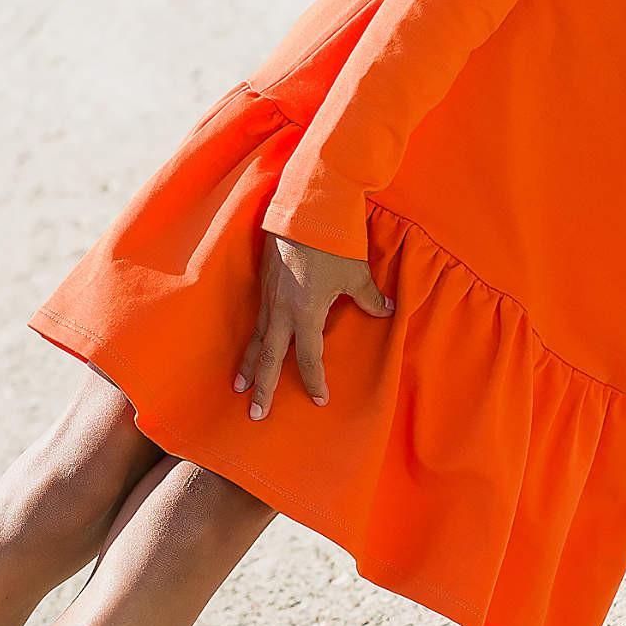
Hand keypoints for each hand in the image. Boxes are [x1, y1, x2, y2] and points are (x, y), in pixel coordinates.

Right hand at [233, 230, 393, 419]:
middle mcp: (281, 311)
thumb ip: (368, 297)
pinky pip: (256, 322)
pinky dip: (251, 341)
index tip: (319, 400)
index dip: (314, 381)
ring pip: (257, 341)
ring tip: (239, 387)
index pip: (308, 358)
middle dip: (263, 388)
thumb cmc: (331, 243)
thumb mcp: (355, 273)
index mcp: (306, 313)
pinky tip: (249, 351)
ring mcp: (268, 299)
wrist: (302, 210)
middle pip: (269, 358)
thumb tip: (386, 311)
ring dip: (248, 366)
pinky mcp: (263, 285)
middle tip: (255, 414)